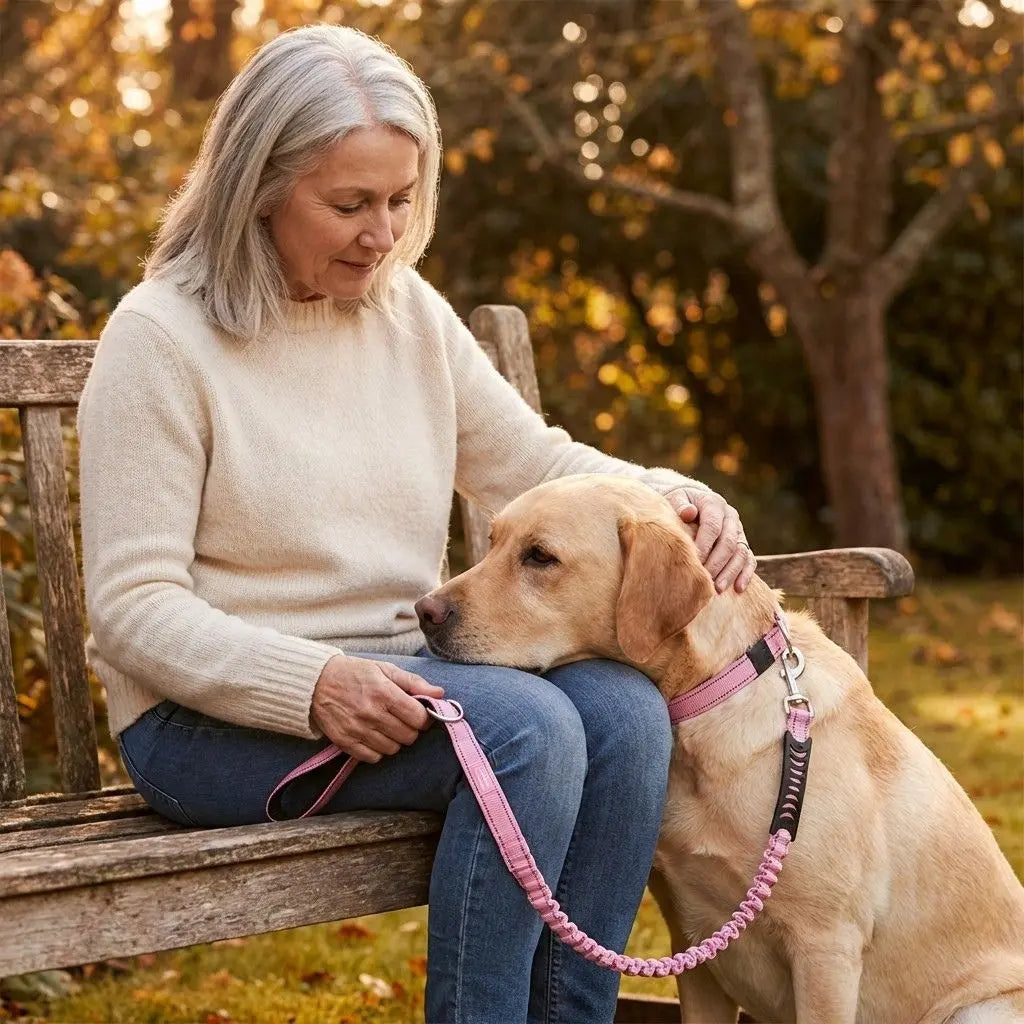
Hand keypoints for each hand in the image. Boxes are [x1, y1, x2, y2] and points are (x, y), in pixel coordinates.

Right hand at [311, 655, 444, 762]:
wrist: (316, 682)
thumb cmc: (355, 673)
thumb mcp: (385, 669)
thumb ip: (414, 682)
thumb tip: (440, 694)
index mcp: (384, 693)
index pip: (418, 718)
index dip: (424, 717)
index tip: (419, 713)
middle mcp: (371, 713)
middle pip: (408, 736)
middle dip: (410, 728)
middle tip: (402, 718)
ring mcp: (357, 730)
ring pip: (393, 749)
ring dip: (395, 739)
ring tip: (387, 725)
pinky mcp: (345, 742)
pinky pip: (373, 757)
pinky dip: (378, 749)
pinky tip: (374, 735)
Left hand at [663, 487, 756, 593]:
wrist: (690, 502)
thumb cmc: (678, 504)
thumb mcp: (675, 498)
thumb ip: (680, 505)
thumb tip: (688, 512)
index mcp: (713, 503)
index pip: (712, 526)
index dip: (704, 545)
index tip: (694, 562)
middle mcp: (730, 516)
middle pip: (728, 542)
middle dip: (716, 563)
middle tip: (705, 580)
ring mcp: (738, 530)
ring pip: (741, 552)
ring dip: (731, 572)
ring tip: (718, 589)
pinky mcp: (742, 543)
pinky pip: (749, 559)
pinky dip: (745, 574)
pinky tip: (738, 589)